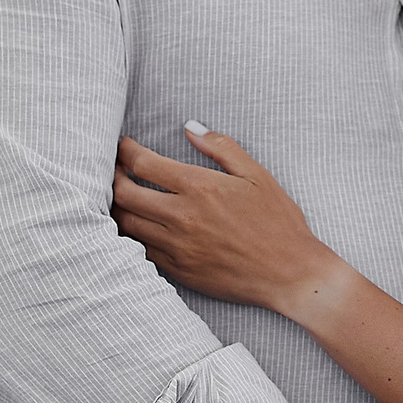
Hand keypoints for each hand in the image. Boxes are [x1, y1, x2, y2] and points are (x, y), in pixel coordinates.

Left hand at [114, 126, 334, 313]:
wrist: (290, 274)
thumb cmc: (278, 223)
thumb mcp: (257, 175)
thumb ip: (221, 148)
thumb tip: (191, 128)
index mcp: (200, 187)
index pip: (143, 164)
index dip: (126, 151)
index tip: (123, 145)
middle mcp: (181, 217)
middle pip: (124, 193)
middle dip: (112, 176)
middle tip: (113, 169)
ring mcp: (177, 247)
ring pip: (126, 224)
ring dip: (116, 206)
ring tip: (118, 195)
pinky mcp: (178, 270)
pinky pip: (140, 250)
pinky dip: (130, 235)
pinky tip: (135, 225)